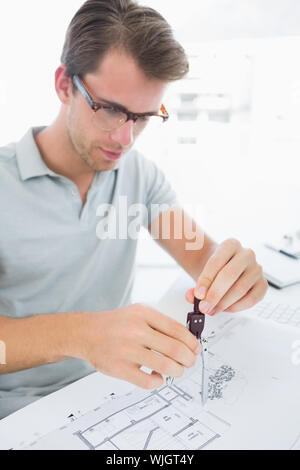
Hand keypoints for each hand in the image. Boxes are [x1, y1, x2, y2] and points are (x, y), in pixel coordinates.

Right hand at [76, 304, 200, 388]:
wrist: (86, 332)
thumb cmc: (116, 324)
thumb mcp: (138, 313)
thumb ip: (161, 324)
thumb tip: (188, 341)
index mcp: (143, 314)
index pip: (177, 329)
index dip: (192, 342)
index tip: (196, 349)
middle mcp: (135, 330)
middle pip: (175, 349)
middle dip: (189, 359)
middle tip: (190, 362)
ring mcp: (126, 350)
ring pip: (165, 366)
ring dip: (178, 371)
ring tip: (177, 370)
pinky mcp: (119, 368)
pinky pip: (148, 381)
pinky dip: (158, 381)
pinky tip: (157, 377)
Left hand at [185, 238, 267, 314]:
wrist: (224, 268)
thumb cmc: (214, 270)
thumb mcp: (202, 272)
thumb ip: (196, 285)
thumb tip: (192, 296)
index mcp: (231, 244)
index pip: (217, 262)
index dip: (206, 280)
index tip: (198, 293)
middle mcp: (246, 254)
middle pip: (230, 275)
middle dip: (215, 294)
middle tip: (204, 306)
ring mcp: (257, 269)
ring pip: (240, 289)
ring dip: (223, 303)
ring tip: (211, 309)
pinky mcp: (262, 284)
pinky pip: (251, 299)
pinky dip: (236, 307)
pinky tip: (225, 308)